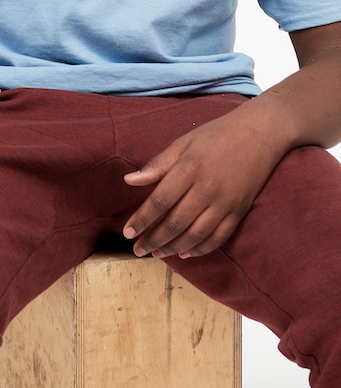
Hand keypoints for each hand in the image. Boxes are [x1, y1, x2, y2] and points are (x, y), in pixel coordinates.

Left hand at [122, 111, 284, 259]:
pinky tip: (185, 253)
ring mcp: (225, 203)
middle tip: (138, 250)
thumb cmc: (216, 135)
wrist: (260, 134)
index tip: (127, 232)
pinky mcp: (239, 211)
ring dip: (174, 248)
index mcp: (189, 168)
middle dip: (154, 240)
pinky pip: (219, 237)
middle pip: (176, 222)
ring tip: (157, 254)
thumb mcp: (183, 142)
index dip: (142, 219)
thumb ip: (158, 164)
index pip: (160, 201)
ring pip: (196, 234)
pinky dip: (200, 249)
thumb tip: (129, 180)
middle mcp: (207, 189)